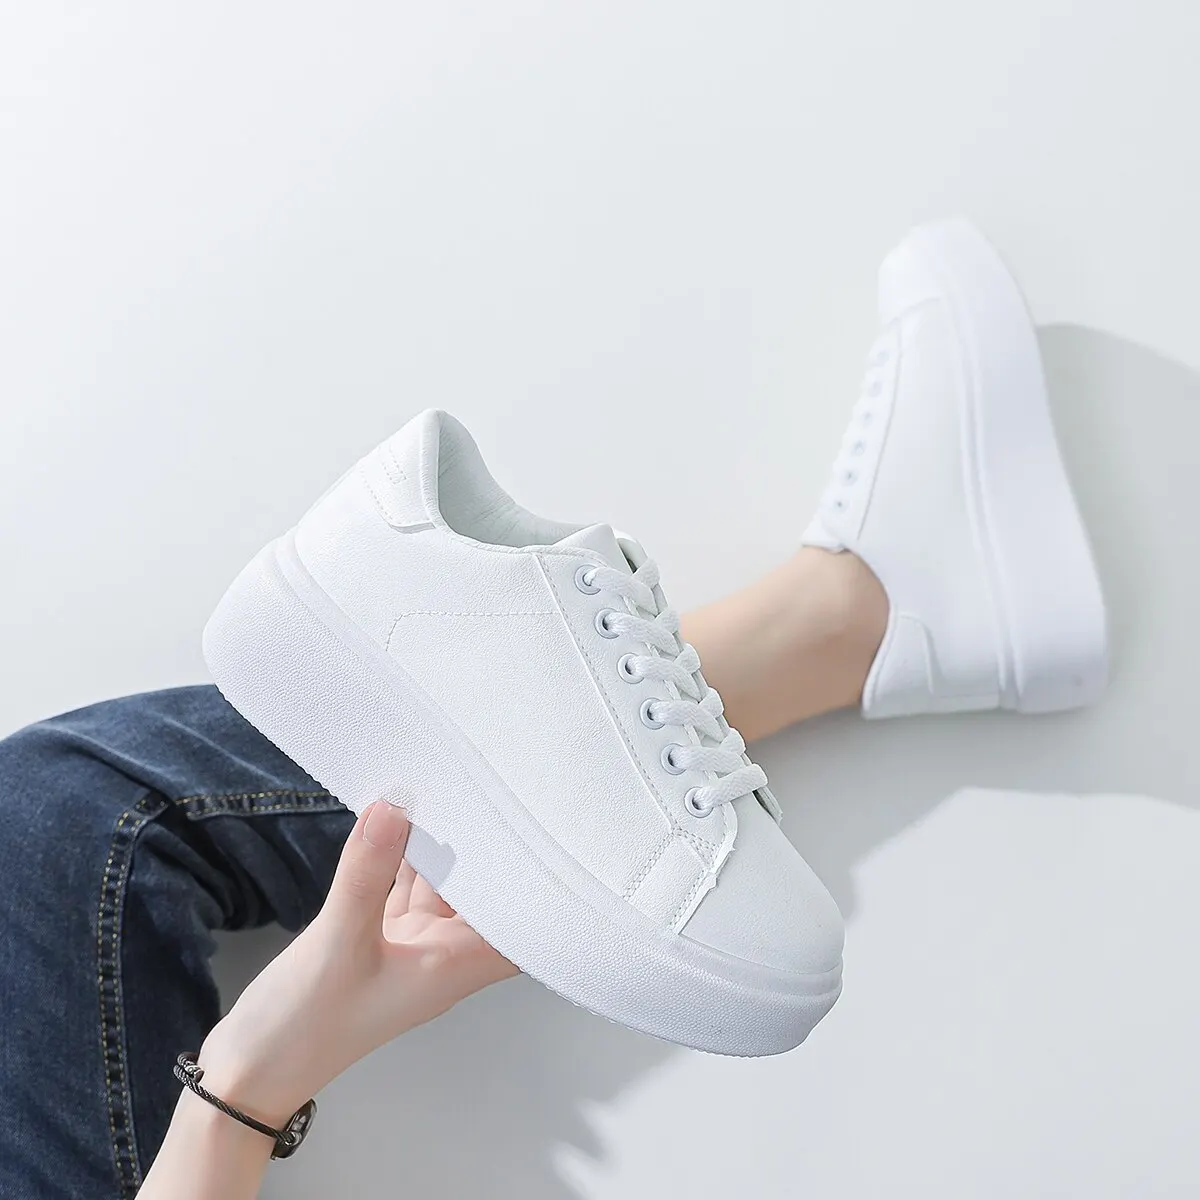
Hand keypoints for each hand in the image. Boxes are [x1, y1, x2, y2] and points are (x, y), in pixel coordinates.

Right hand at [196, 800, 516, 1124]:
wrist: (249, 1073)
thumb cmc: (304, 1028)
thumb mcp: (338, 942)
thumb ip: (366, 873)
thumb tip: (393, 809)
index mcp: (450, 967)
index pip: (518, 930)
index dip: (534, 890)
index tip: (534, 838)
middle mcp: (438, 955)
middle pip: (480, 896)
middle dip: (484, 849)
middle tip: (484, 789)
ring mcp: (406, 946)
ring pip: (438, 886)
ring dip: (438, 846)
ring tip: (445, 788)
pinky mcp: (373, 937)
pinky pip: (399, 887)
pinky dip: (400, 857)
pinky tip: (396, 818)